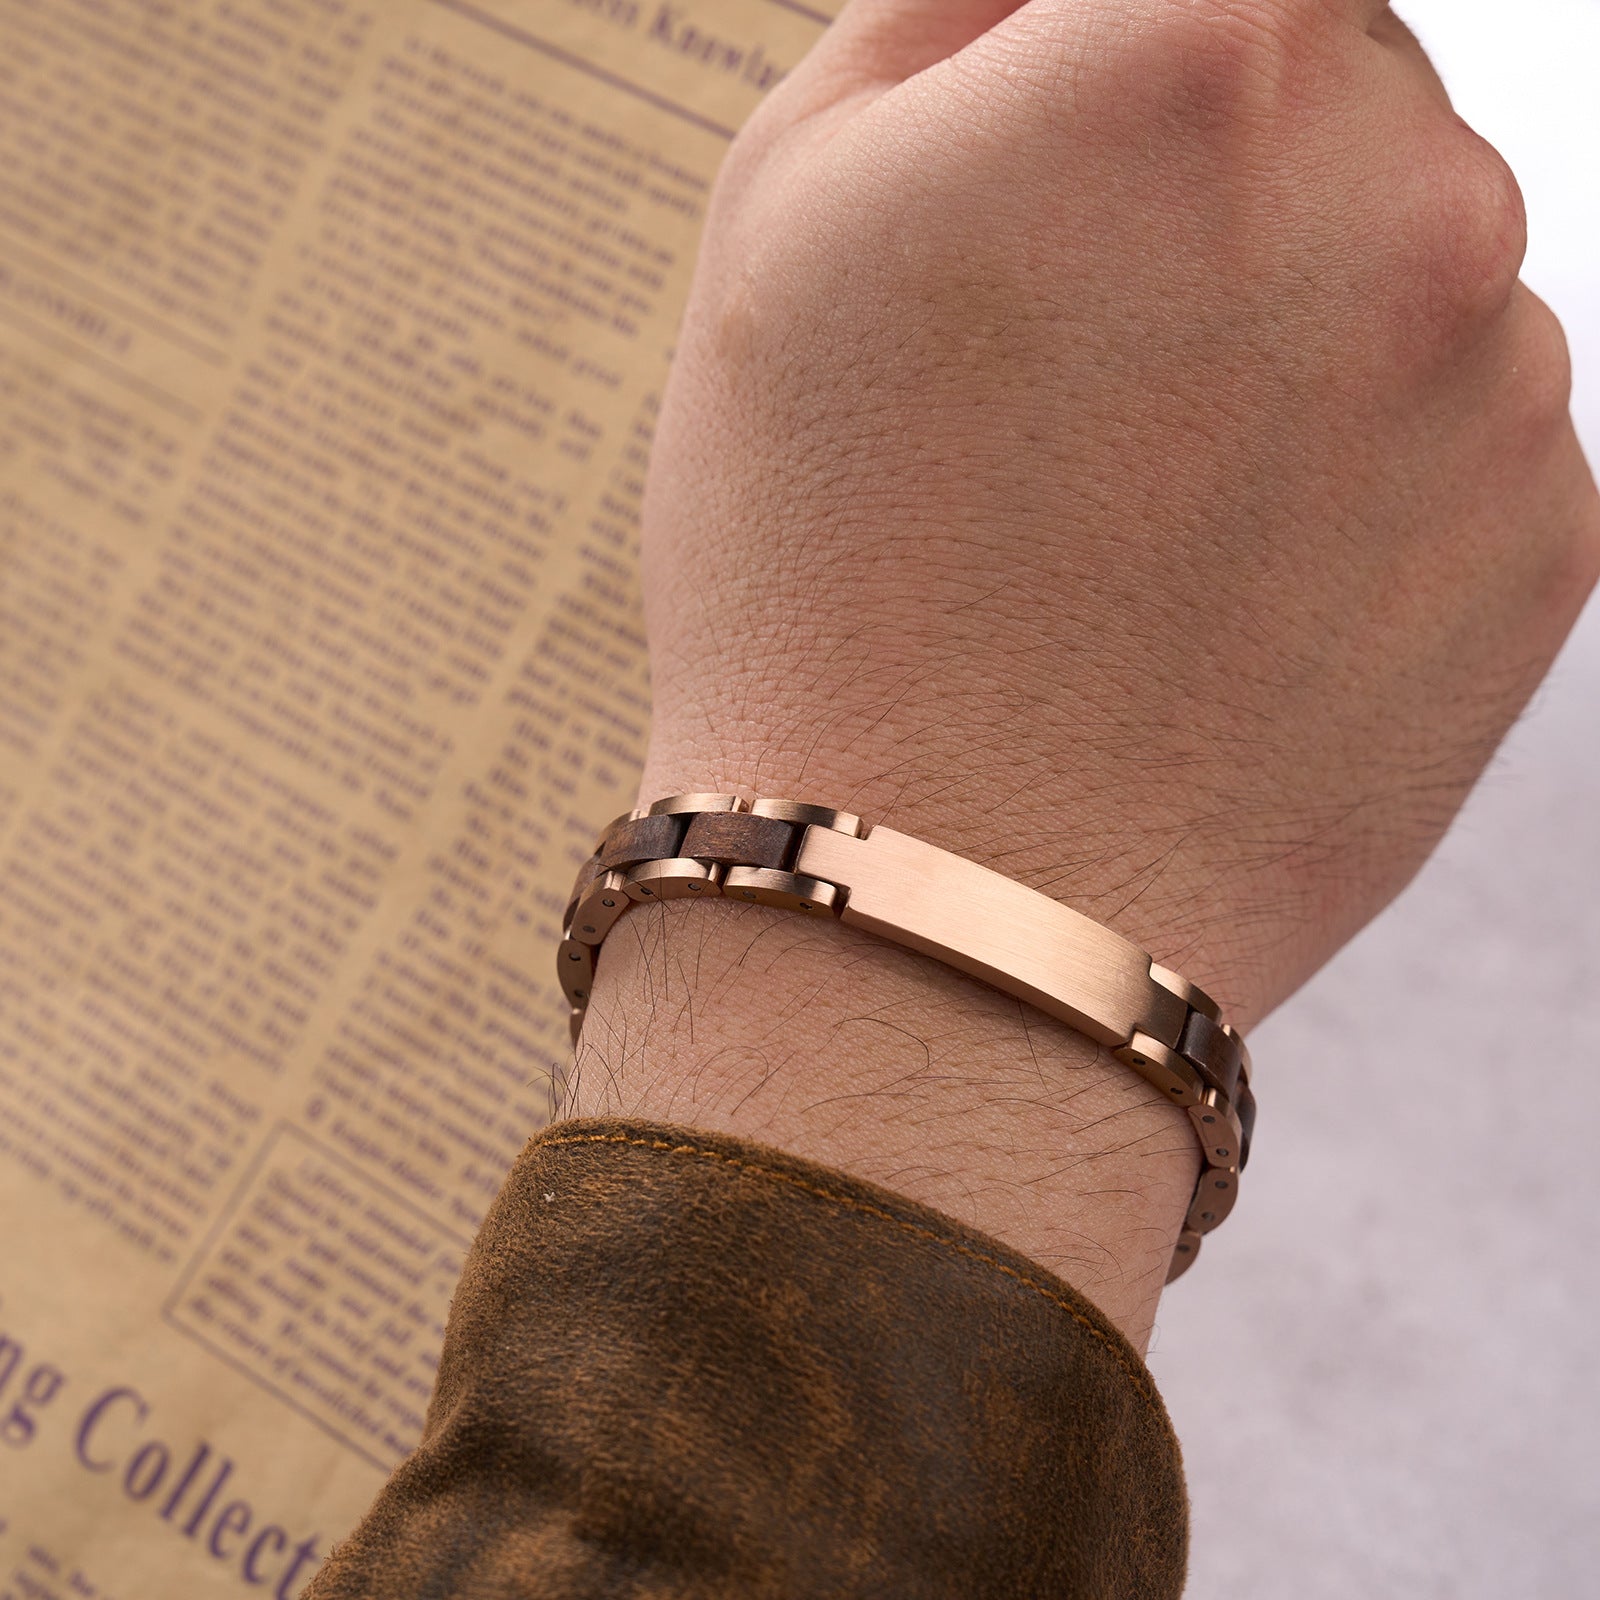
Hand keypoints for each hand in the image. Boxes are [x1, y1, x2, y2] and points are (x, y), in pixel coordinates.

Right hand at [634, 0, 1599, 1026]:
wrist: (937, 904)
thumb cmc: (817, 574)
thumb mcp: (785, 222)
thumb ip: (947, 20)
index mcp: (1185, 54)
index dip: (1143, 52)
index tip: (1102, 160)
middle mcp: (1394, 186)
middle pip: (1340, 83)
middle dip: (1220, 174)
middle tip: (1080, 355)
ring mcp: (1496, 379)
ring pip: (1411, 265)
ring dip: (1296, 331)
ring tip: (1138, 504)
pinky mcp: (1550, 546)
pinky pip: (1463, 434)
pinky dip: (1360, 477)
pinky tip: (1221, 588)